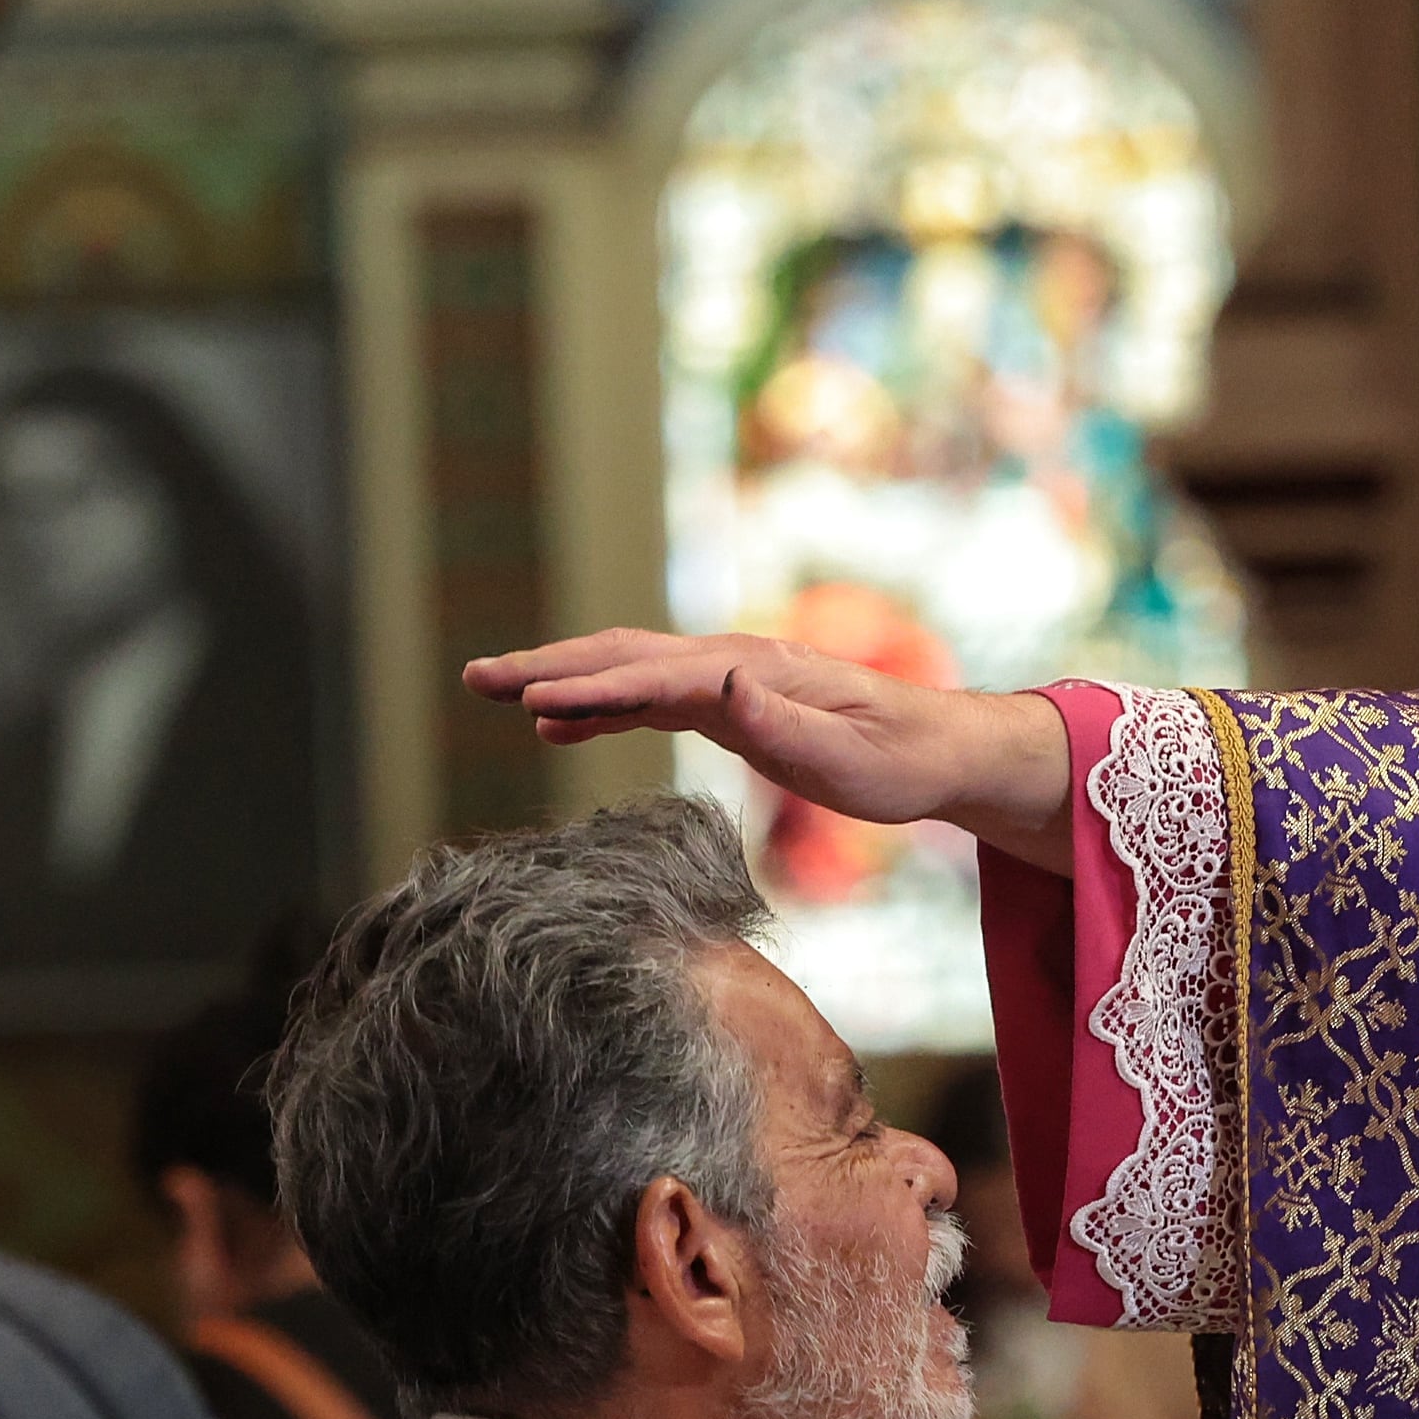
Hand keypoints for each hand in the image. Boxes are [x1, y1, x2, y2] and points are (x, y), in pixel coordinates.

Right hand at [462, 629, 1073, 870]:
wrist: (940, 749)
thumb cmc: (900, 762)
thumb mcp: (852, 760)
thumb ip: (788, 728)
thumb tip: (727, 685)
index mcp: (756, 673)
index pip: (659, 678)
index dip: (594, 689)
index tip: (534, 699)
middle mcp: (733, 663)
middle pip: (625, 656)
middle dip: (549, 665)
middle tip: (478, 677)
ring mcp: (728, 678)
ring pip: (627, 670)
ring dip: (560, 678)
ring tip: (494, 691)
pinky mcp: (729, 701)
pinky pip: (649, 697)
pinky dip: (598, 705)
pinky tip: (558, 724)